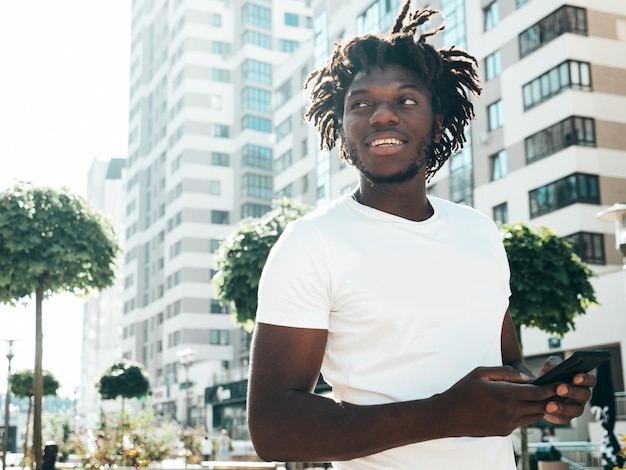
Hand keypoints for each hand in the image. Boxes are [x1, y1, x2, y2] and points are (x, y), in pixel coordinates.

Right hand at [435, 366, 556, 437]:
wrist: (447, 416)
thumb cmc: (462, 391)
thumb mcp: (480, 372)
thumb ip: (505, 372)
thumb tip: (527, 377)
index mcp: (504, 394)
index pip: (537, 392)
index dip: (551, 387)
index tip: (560, 382)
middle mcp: (509, 411)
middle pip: (541, 406)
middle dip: (552, 398)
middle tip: (560, 390)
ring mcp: (508, 424)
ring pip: (534, 416)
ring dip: (541, 407)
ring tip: (545, 397)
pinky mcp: (504, 432)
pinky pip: (522, 422)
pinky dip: (527, 413)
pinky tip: (525, 405)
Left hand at [541, 370, 595, 424]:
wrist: (536, 391)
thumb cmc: (548, 377)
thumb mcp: (549, 367)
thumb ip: (553, 364)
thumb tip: (556, 367)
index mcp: (581, 382)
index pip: (590, 380)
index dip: (585, 379)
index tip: (577, 377)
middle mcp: (581, 396)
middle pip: (584, 394)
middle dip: (573, 391)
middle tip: (560, 388)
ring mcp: (575, 408)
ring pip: (576, 410)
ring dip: (564, 407)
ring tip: (550, 405)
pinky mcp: (565, 417)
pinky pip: (563, 418)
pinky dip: (555, 414)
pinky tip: (547, 410)